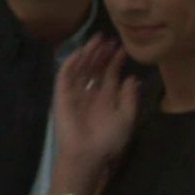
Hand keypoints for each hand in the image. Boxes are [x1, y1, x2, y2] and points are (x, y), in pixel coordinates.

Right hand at [51, 36, 140, 193]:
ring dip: (88, 54)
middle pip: (95, 67)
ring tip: (96, 40)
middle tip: (109, 39)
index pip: (109, 74)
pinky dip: (71, 63)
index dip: (115, 61)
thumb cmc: (108, 141)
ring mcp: (76, 93)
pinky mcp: (62, 95)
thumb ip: (129, 98)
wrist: (88, 155)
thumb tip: (132, 78)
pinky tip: (80, 53)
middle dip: (101, 53)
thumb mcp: (126, 118)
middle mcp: (90, 93)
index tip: (122, 48)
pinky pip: (65, 76)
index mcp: (105, 98)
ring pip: (81, 68)